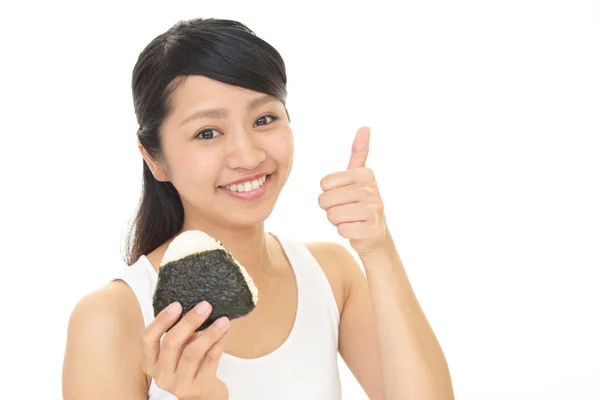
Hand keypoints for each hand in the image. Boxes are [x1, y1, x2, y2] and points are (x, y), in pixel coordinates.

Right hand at [141, 301, 229, 399]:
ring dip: (210, 333)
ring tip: (223, 320)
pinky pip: (210, 360)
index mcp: (151, 362)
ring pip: (192, 353)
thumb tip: (196, 305)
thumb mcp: (177, 352)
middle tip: (205, 305)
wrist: (200, 396)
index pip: (147, 338)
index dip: (161, 320)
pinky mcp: (199, 387)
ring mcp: (179, 384)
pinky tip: (226, 332)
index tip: (177, 304)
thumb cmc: (187, 366)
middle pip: (171, 343)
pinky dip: (220, 344)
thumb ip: (179, 334)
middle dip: (189, 321)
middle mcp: (161, 375)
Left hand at [318, 126, 387, 256]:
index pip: (324, 184)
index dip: (328, 193)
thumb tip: (365, 127)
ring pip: (332, 215)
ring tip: (351, 219)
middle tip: (346, 209)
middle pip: (326, 200)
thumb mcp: (359, 177)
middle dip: (330, 208)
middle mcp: (372, 189)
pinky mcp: (372, 229)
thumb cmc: (360, 203)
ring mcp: (375, 210)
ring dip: (337, 220)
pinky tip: (356, 229)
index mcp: (365, 174)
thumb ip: (359, 152)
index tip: (344, 195)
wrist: (376, 233)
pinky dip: (345, 232)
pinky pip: (342, 230)